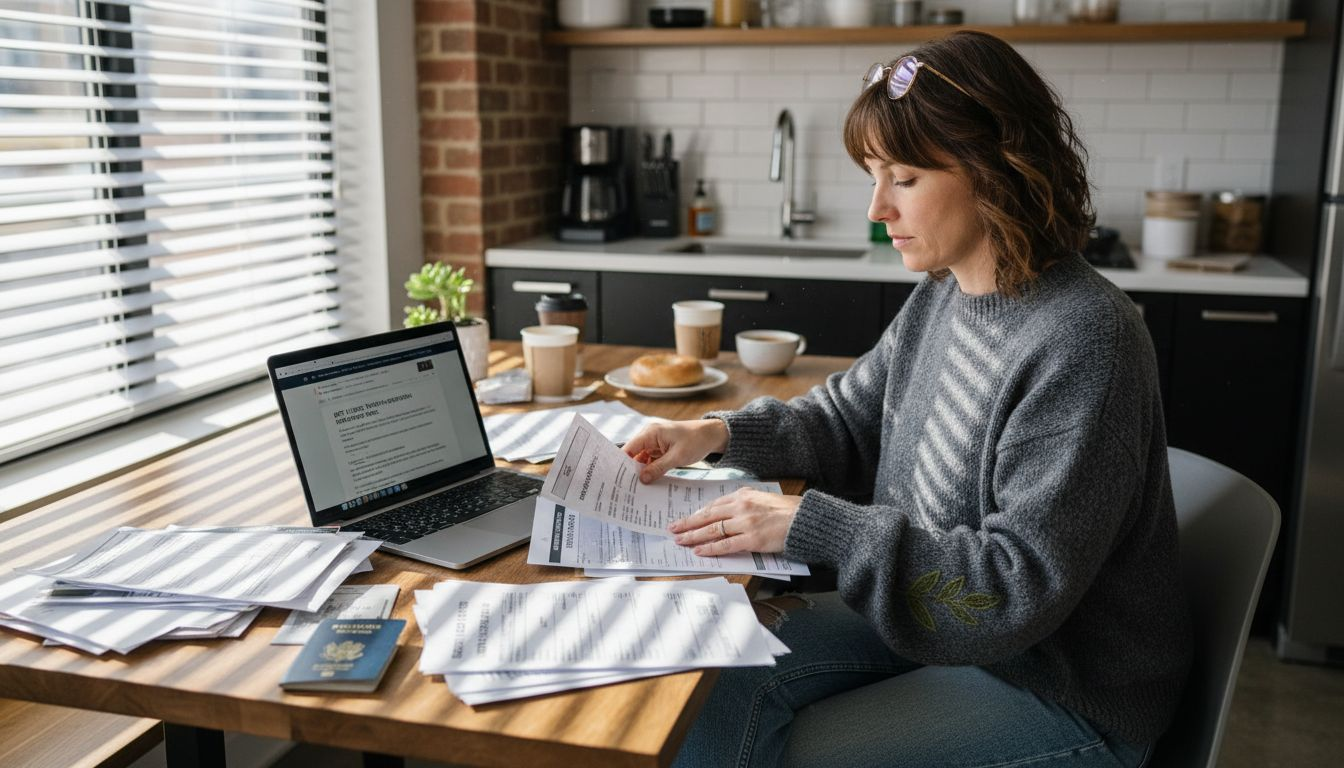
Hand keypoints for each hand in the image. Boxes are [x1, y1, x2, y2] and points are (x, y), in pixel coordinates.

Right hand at [624, 419, 728, 483]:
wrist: (712, 435)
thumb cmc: (696, 441)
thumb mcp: (677, 457)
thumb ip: (658, 468)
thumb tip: (641, 479)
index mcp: (651, 432)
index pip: (629, 448)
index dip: (621, 462)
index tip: (617, 478)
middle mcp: (650, 436)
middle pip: (633, 454)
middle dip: (631, 469)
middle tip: (626, 487)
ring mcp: (655, 443)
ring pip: (642, 459)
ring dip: (641, 471)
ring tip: (635, 488)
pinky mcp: (661, 449)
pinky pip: (651, 461)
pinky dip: (650, 470)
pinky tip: (647, 482)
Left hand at [667, 488, 799, 555]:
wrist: (805, 519)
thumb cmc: (786, 510)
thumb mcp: (761, 498)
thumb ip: (743, 503)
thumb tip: (725, 513)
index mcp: (742, 495)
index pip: (713, 506)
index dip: (696, 514)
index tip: (685, 519)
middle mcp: (741, 507)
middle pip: (707, 516)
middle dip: (687, 524)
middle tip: (673, 530)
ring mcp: (746, 523)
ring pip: (712, 530)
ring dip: (694, 537)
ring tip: (681, 541)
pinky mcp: (752, 539)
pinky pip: (726, 545)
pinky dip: (711, 548)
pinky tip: (700, 551)